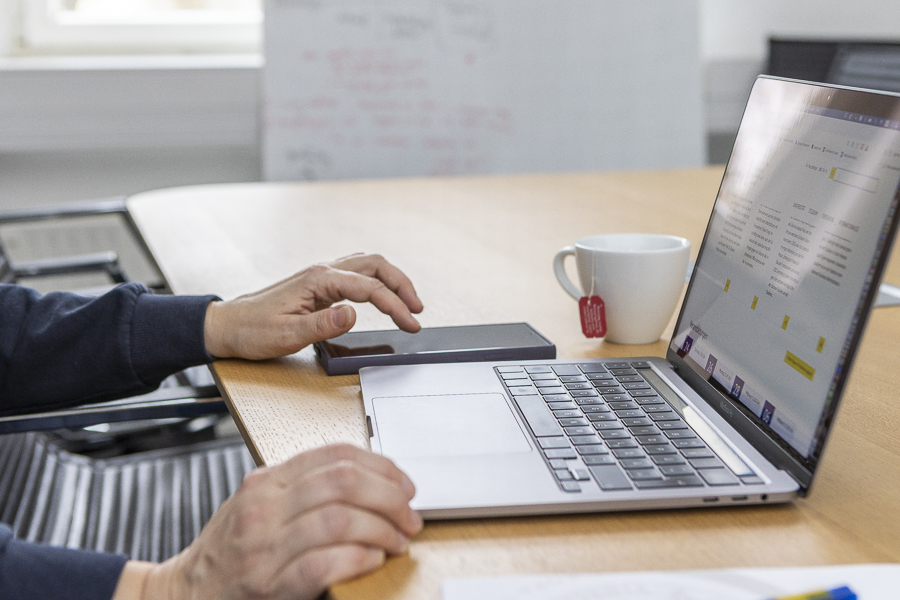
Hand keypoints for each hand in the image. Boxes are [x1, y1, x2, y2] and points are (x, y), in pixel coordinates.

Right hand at [113, 444, 422, 599]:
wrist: (182, 596)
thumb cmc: (227, 553)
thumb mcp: (257, 506)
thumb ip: (302, 490)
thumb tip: (368, 483)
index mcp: (267, 481)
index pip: (334, 455)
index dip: (380, 466)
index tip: (404, 483)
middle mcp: (264, 507)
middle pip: (343, 482)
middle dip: (389, 496)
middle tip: (409, 516)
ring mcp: (264, 547)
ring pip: (339, 519)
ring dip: (381, 529)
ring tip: (397, 541)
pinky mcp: (269, 585)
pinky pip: (323, 563)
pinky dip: (357, 558)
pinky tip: (372, 559)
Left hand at [203, 253, 423, 359]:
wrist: (228, 325)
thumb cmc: (253, 331)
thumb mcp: (286, 334)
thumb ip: (322, 324)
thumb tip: (352, 313)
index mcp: (318, 280)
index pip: (369, 288)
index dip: (395, 306)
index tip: (411, 324)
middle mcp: (323, 271)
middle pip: (375, 265)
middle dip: (401, 284)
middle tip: (418, 309)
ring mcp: (321, 276)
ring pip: (367, 265)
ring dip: (391, 280)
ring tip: (408, 303)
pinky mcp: (320, 285)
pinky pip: (357, 274)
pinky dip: (377, 282)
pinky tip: (382, 296)